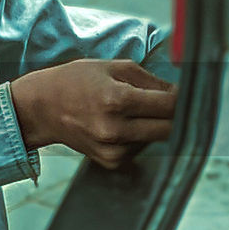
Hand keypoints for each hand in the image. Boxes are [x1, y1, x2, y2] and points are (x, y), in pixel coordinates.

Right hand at [9, 59, 176, 168]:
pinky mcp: (110, 162)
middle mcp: (115, 129)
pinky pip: (140, 150)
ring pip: (156, 140)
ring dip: (155, 126)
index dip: (182, 98)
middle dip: (175, 115)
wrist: (42, 108)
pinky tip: (124, 125)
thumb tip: (180, 92)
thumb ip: (151, 80)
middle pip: (169, 128)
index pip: (169, 105)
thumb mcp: (114, 67)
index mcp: (116, 100)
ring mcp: (112, 149)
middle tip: (172, 103)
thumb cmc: (76, 81)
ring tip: (135, 111)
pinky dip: (140, 138)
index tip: (186, 93)